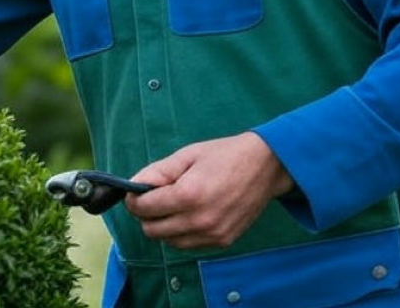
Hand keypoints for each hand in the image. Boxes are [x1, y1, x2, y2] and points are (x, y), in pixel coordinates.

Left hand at [123, 132, 293, 249]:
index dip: (134, 200)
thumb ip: (157, 172)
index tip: (135, 193)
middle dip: (146, 214)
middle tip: (154, 198)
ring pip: (169, 242)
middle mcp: (199, 220)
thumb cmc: (225, 156)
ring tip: (174, 205)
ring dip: (164, 226)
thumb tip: (134, 186)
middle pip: (152, 230)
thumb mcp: (187, 155)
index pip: (144, 209)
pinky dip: (182, 233)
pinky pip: (189, 244)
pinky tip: (190, 214)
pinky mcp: (223, 241)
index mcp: (188, 195)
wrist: (265, 167)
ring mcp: (212, 234)